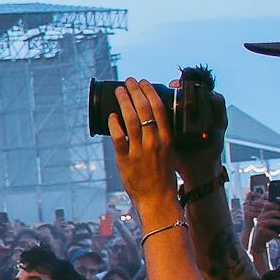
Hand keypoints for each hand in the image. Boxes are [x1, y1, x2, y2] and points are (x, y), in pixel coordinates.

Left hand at [108, 79, 180, 212]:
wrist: (157, 198)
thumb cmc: (163, 175)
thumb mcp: (169, 152)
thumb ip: (161, 136)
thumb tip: (151, 119)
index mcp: (167, 138)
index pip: (159, 109)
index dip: (150, 92)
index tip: (144, 82)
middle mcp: (154, 142)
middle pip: (144, 110)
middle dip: (136, 91)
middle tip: (129, 81)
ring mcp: (139, 150)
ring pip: (131, 120)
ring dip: (124, 102)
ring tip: (119, 91)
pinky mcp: (125, 159)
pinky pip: (118, 137)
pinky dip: (114, 123)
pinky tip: (111, 115)